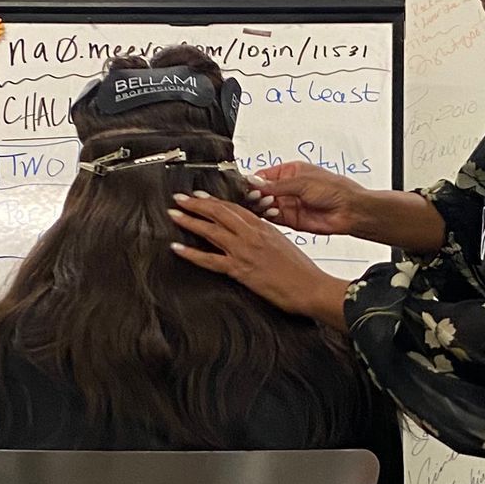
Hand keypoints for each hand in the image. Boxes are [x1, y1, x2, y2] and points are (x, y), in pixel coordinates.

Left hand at [171, 195, 348, 325]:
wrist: (311, 288)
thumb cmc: (302, 271)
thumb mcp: (283, 245)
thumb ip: (266, 237)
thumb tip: (255, 236)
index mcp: (263, 227)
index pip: (234, 208)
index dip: (214, 201)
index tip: (200, 196)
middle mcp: (252, 235)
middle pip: (219, 213)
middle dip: (197, 204)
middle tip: (180, 199)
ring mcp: (244, 251)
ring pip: (211, 230)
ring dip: (190, 220)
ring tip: (174, 214)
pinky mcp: (240, 269)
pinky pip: (210, 260)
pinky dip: (191, 253)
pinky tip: (177, 248)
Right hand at [255, 162, 364, 236]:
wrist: (349, 210)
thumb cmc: (335, 189)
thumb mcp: (302, 181)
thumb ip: (277, 185)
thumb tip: (255, 182)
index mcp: (290, 172)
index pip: (264, 175)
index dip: (254, 180)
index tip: (248, 185)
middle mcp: (287, 188)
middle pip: (261, 191)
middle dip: (256, 193)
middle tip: (255, 196)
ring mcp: (288, 204)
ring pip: (264, 205)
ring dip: (261, 205)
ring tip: (266, 203)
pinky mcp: (290, 219)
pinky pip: (272, 217)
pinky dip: (267, 215)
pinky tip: (271, 211)